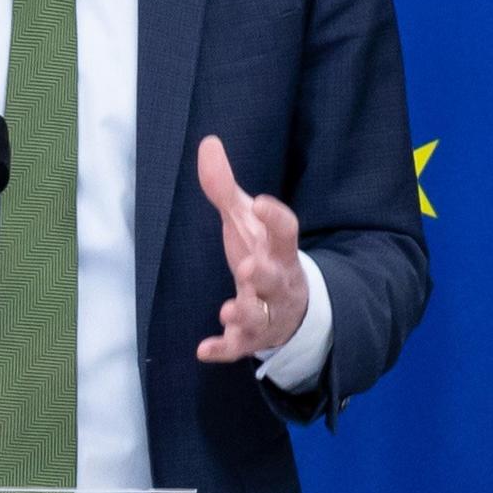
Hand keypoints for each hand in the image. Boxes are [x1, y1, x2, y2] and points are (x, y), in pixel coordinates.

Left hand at [192, 138, 307, 363]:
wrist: (289, 307)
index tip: (260, 202)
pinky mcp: (252, 338)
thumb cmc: (263, 255)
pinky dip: (224, 349)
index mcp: (278, 250)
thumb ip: (225, 188)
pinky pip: (239, 347)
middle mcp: (278, 282)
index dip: (275, 218)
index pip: (286, 232)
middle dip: (264, 274)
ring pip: (262, 317)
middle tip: (249, 266)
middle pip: (275, 279)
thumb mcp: (245, 221)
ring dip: (246, 314)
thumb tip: (208, 143)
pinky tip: (204, 350)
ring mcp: (267, 312)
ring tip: (229, 309)